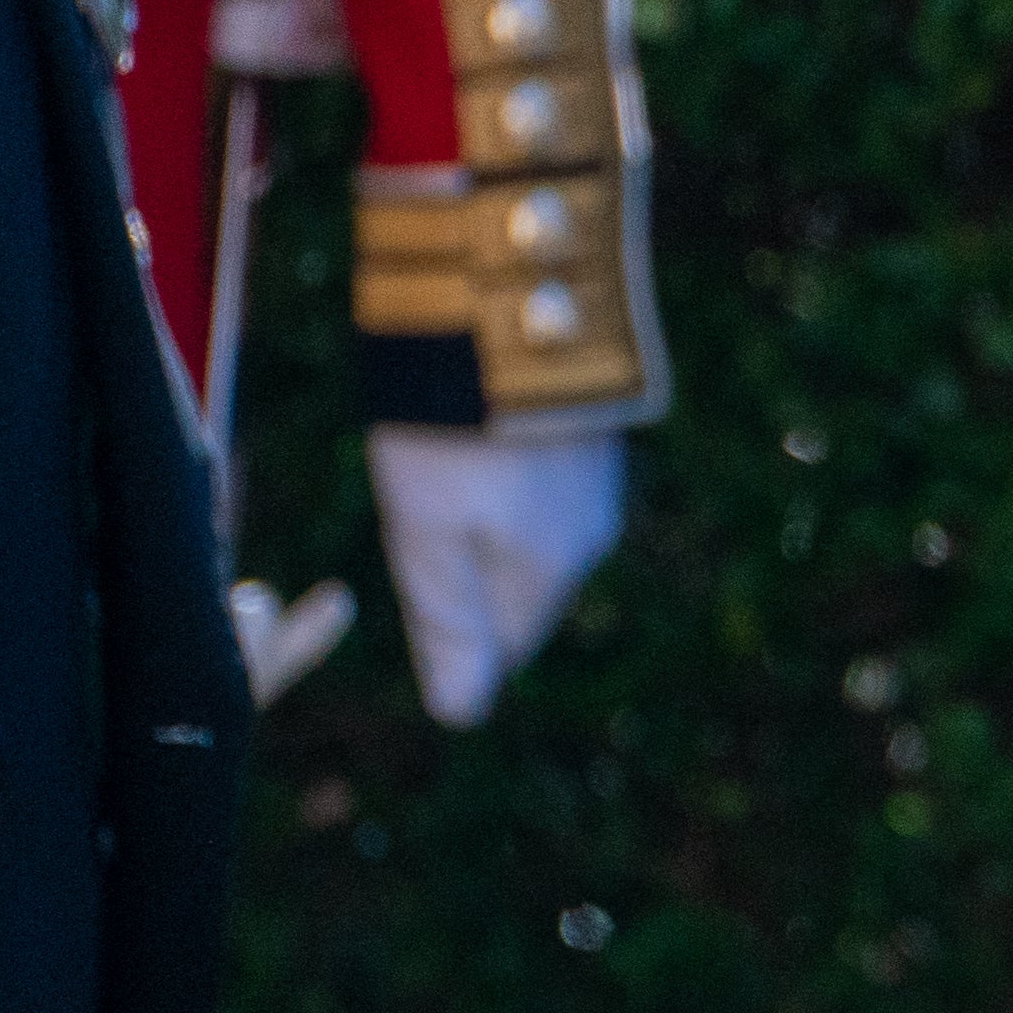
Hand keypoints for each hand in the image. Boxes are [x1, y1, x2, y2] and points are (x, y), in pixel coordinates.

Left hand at [368, 422, 625, 725]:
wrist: (509, 297)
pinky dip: (511, 464)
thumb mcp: (426, 534)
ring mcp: (600, 478)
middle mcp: (590, 534)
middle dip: (470, 562)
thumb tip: (460, 715)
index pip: (502, 645)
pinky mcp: (596, 426)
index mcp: (548, 571)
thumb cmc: (450, 428)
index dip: (451, 624)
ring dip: (492, 508)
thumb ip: (447, 624)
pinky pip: (546, 474)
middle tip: (420, 496)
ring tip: (448, 449)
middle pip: (519, 584)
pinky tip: (479, 421)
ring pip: (535, 526)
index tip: (412, 558)